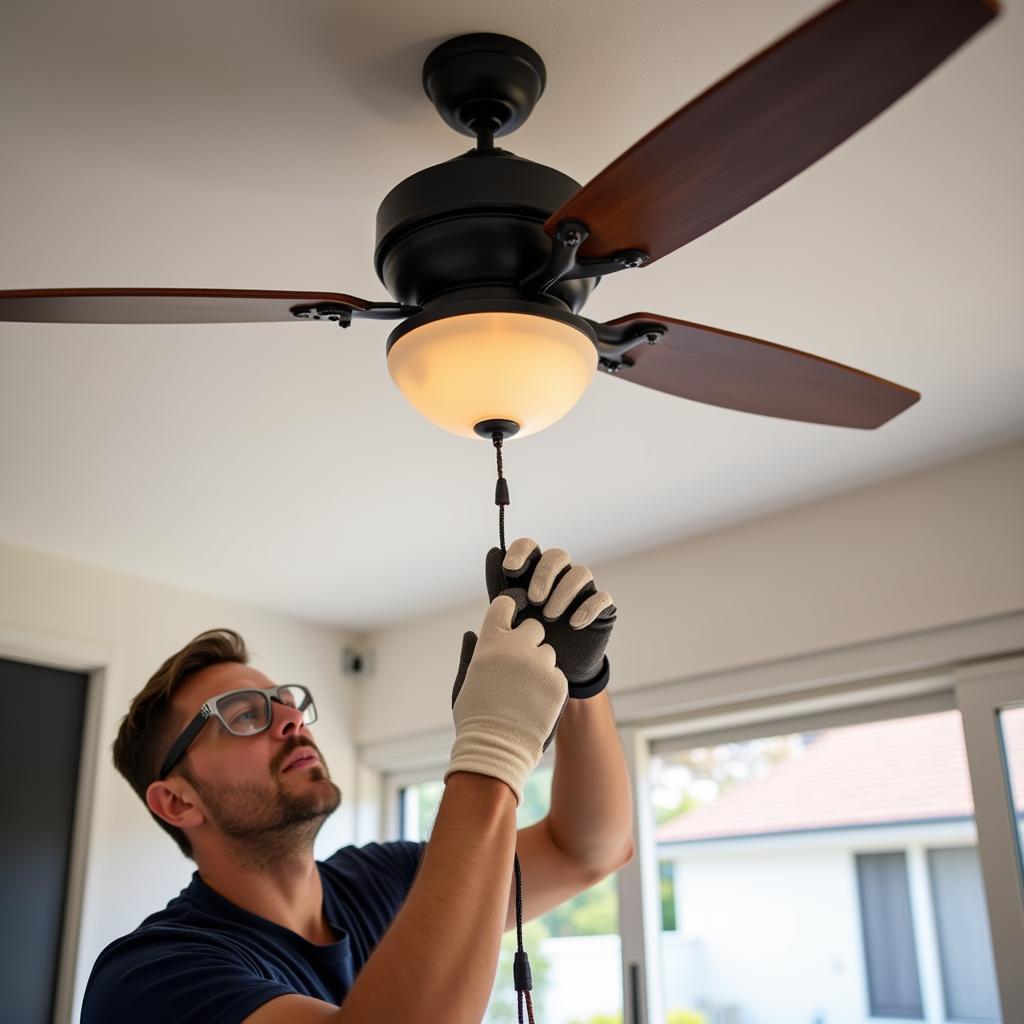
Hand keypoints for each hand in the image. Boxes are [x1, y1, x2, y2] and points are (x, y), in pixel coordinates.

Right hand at [446, 595, 568, 804]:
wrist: (496, 750)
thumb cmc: (474, 716)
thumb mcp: (463, 681)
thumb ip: (471, 653)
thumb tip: (471, 633)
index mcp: (490, 641)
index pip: (504, 605)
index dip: (506, 613)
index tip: (508, 624)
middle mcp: (517, 646)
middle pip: (533, 627)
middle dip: (528, 641)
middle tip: (518, 667)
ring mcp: (540, 664)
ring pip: (548, 652)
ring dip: (540, 665)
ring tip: (525, 691)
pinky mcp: (559, 683)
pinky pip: (558, 674)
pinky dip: (550, 686)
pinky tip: (536, 703)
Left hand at [486, 538, 616, 696]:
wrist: (552, 671)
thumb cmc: (527, 639)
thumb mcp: (509, 618)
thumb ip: (501, 588)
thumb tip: (493, 552)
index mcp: (534, 572)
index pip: (531, 547)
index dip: (521, 551)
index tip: (509, 569)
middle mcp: (560, 576)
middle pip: (557, 556)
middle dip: (545, 574)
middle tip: (534, 599)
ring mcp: (582, 590)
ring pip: (581, 573)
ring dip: (564, 592)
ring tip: (550, 616)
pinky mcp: (601, 608)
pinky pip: (602, 597)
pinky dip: (588, 608)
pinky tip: (574, 624)